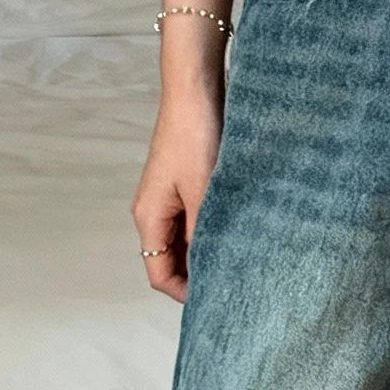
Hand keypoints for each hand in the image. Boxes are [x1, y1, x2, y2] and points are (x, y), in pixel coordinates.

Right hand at [132, 84, 222, 302]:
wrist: (196, 89)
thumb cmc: (195, 134)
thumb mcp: (205, 191)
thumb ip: (205, 234)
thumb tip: (212, 271)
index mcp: (149, 216)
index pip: (159, 275)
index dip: (186, 293)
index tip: (217, 299)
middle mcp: (154, 211)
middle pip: (171, 261)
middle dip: (198, 275)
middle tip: (234, 281)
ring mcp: (169, 198)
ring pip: (185, 241)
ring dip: (208, 251)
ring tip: (239, 257)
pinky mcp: (184, 185)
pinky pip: (195, 220)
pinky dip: (212, 230)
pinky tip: (237, 229)